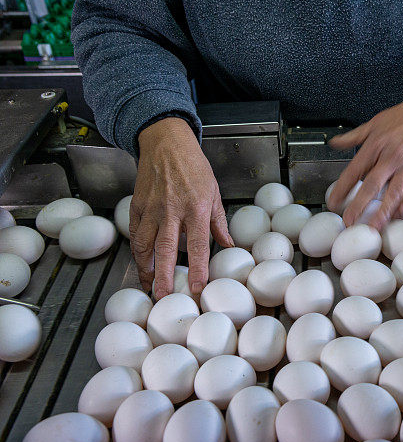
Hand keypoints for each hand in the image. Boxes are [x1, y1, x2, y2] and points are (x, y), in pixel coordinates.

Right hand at [130, 117, 232, 298]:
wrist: (166, 143)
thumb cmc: (193, 166)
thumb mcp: (214, 191)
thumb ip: (219, 222)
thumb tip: (229, 245)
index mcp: (196, 207)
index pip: (199, 245)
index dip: (198, 269)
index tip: (198, 288)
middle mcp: (172, 210)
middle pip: (166, 249)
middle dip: (163, 276)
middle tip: (162, 297)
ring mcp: (152, 208)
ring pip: (144, 244)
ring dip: (145, 268)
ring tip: (148, 285)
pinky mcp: (137, 206)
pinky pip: (134, 233)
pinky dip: (137, 251)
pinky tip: (141, 262)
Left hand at [328, 94, 402, 228]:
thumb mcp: (374, 122)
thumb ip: (353, 136)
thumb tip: (334, 142)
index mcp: (376, 144)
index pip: (355, 170)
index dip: (342, 188)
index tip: (334, 202)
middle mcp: (391, 156)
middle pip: (372, 185)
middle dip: (359, 206)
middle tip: (350, 221)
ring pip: (394, 192)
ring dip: (383, 212)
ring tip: (374, 226)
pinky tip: (397, 214)